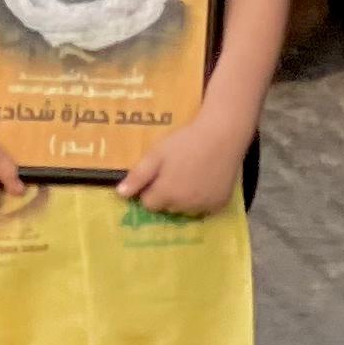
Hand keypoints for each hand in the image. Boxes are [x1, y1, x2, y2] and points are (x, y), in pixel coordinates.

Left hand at [117, 113, 249, 213]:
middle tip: (175, 171)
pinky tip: (205, 181)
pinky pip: (204, 207)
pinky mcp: (219, 204)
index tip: (158, 174)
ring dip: (184, 198)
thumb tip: (121, 195)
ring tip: (191, 175)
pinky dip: (202, 199)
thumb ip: (138, 176)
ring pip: (185, 209)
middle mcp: (183, 207)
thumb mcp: (157, 154)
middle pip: (167, 207)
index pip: (148, 204)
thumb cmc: (186, 142)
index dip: (150, 189)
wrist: (222, 135)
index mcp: (166, 195)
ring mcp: (203, 207)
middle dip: (167, 194)